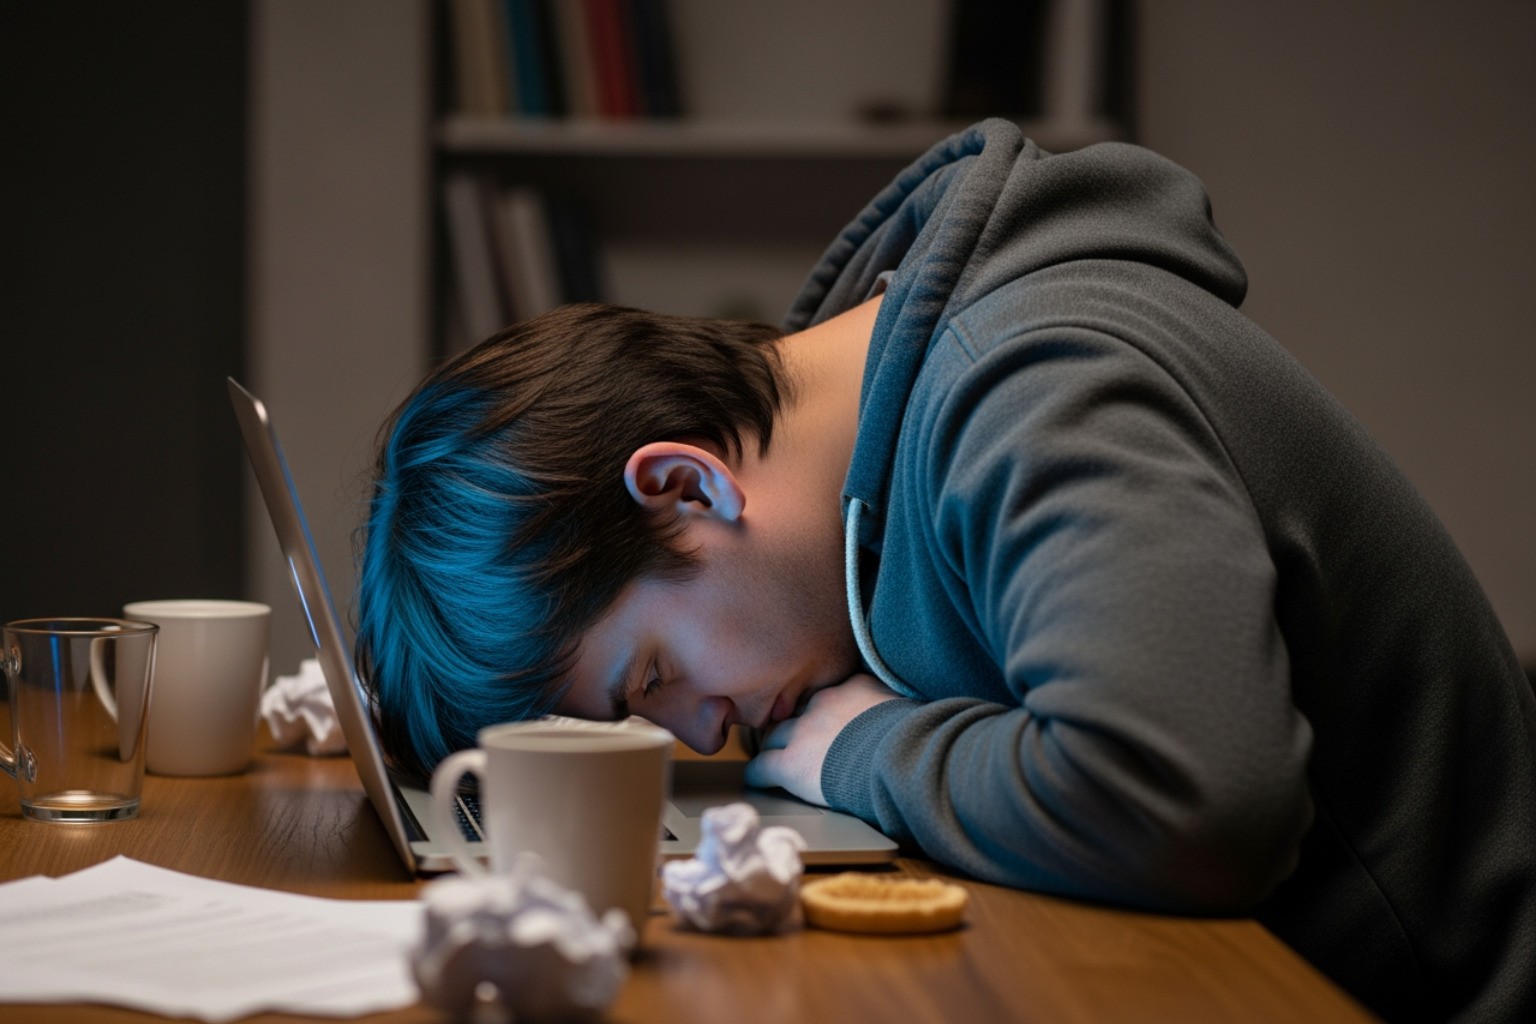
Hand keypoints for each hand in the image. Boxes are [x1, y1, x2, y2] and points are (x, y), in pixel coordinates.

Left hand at [743, 674, 898, 805]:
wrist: (905, 759)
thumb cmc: (918, 741)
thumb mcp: (909, 710)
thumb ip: (893, 708)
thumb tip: (902, 716)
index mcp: (853, 687)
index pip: (828, 696)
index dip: (823, 711)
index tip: (823, 720)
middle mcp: (823, 703)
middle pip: (797, 712)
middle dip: (793, 727)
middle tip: (792, 741)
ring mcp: (804, 732)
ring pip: (775, 736)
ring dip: (774, 747)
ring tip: (772, 757)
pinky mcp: (792, 764)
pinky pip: (763, 766)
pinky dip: (759, 774)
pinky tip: (758, 780)